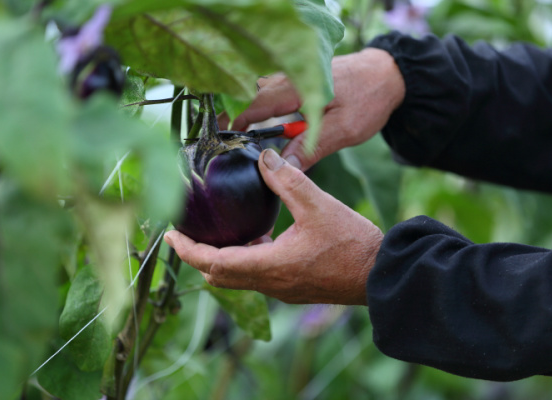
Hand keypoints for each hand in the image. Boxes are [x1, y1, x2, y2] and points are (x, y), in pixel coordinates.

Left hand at [164, 149, 383, 304]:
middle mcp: (270, 283)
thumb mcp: (318, 204)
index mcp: (270, 265)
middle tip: (186, 234)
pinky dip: (244, 260)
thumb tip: (263, 157)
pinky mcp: (293, 288)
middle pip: (219, 276)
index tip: (171, 235)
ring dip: (221, 259)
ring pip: (237, 279)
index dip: (188, 250)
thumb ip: (287, 180)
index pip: (214, 263)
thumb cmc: (352, 243)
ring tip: (215, 233)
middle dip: (197, 256)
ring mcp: (282, 289)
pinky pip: (257, 277)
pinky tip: (256, 238)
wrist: (380, 273)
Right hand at [229, 48, 404, 170]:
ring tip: (258, 140)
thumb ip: (313, 146)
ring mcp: (292, 77)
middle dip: (245, 122)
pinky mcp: (298, 82)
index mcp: (296, 87)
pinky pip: (275, 96)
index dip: (239, 126)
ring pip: (263, 98)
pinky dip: (271, 112)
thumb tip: (285, 167)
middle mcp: (289, 78)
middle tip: (241, 147)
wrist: (386, 75)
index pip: (255, 106)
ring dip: (258, 117)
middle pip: (253, 100)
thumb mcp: (344, 128)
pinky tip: (278, 128)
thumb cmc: (367, 99)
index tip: (229, 144)